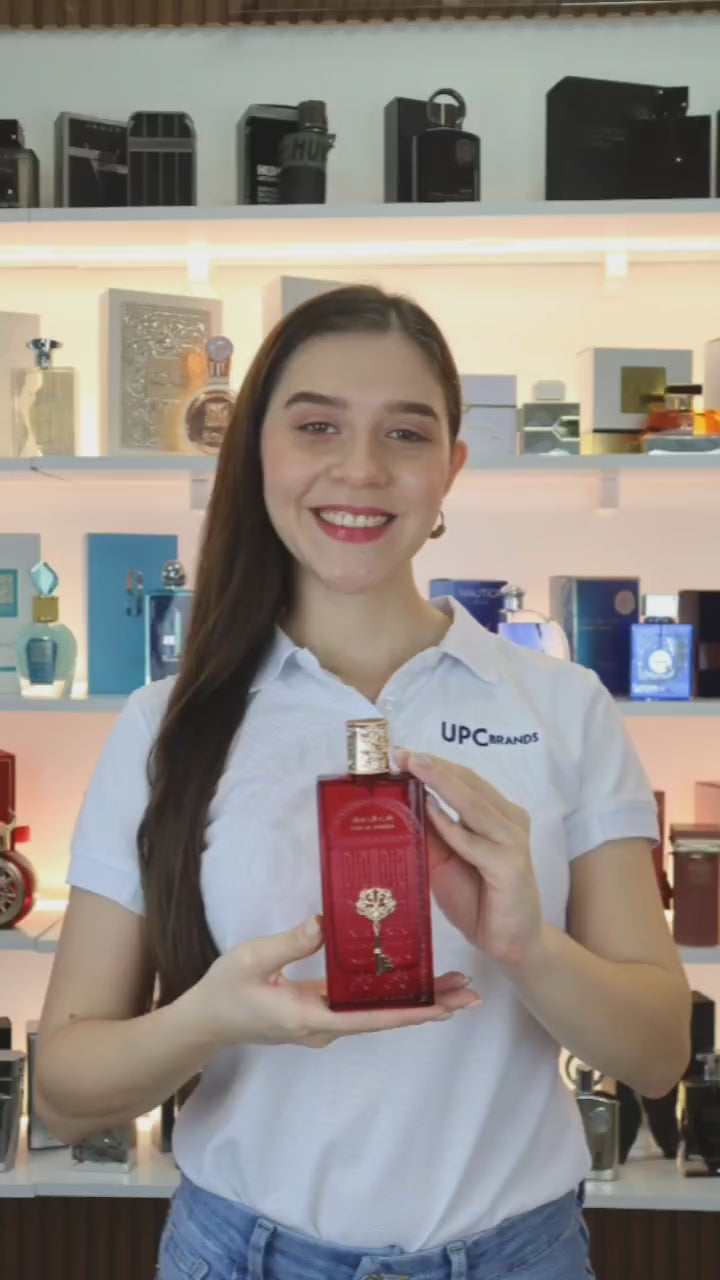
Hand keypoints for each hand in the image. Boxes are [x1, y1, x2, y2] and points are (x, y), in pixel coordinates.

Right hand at [193, 915, 480, 1050]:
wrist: (203, 1023)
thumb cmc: (223, 992)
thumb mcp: (252, 959)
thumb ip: (290, 942)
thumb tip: (328, 922)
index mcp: (311, 1018)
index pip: (372, 1018)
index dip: (412, 1013)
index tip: (447, 1008)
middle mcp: (324, 1027)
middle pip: (387, 1018)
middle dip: (429, 1007)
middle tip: (471, 994)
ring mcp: (323, 1023)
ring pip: (379, 1014)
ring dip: (416, 1002)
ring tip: (455, 989)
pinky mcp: (319, 1013)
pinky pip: (363, 1007)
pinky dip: (391, 996)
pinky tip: (409, 982)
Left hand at [395, 749, 541, 967]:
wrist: (509, 943)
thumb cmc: (477, 900)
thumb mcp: (443, 863)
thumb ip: (430, 835)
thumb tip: (402, 804)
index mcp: (495, 814)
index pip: (464, 780)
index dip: (434, 765)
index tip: (401, 753)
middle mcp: (508, 820)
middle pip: (469, 783)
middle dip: (434, 766)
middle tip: (402, 752)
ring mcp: (512, 841)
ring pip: (473, 804)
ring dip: (442, 783)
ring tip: (415, 766)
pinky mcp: (510, 865)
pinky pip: (474, 842)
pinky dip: (451, 826)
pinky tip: (429, 811)